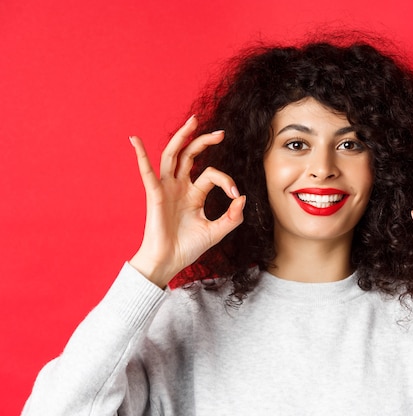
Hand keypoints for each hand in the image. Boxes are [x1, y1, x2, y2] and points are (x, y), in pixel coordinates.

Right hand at [128, 116, 244, 287]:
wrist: (169, 262)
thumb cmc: (188, 247)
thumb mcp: (216, 231)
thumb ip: (233, 217)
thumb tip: (243, 197)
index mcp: (194, 193)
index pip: (211, 174)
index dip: (227, 180)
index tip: (237, 195)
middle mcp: (179, 187)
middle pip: (190, 155)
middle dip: (204, 141)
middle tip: (221, 133)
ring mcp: (166, 189)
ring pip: (172, 156)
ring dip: (181, 138)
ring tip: (192, 122)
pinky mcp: (154, 195)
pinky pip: (146, 172)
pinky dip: (140, 155)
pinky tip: (134, 140)